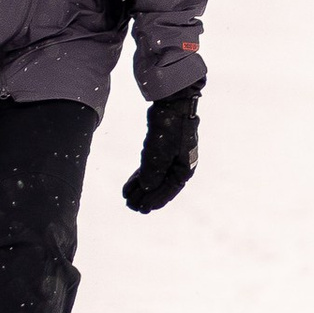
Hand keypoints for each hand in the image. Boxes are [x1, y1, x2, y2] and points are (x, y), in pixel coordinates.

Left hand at [122, 86, 199, 213]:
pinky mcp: (163, 148)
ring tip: (128, 197)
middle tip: (131, 206)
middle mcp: (180, 165)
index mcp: (185, 168)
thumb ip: (152, 174)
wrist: (172, 104)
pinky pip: (152, 167)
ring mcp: (171, 157)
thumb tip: (146, 190)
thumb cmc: (170, 128)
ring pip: (155, 177)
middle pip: (162, 186)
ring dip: (142, 188)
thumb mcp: (159, 154)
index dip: (155, 201)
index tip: (143, 209)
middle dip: (146, 197)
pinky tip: (131, 184)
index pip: (169, 190)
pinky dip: (141, 176)